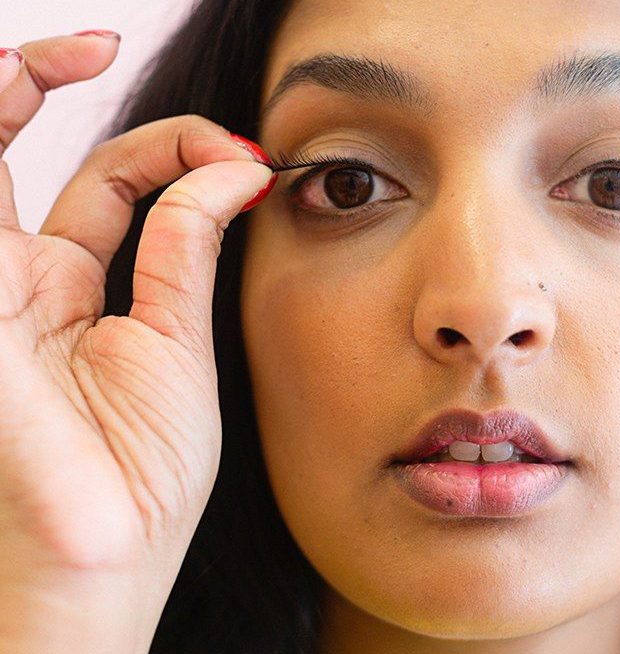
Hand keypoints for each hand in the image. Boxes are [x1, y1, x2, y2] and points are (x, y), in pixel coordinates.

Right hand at [0, 33, 273, 651]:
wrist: (95, 566)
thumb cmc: (139, 482)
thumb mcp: (180, 349)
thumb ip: (187, 254)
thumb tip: (238, 170)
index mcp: (76, 297)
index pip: (108, 187)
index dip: (163, 149)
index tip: (239, 150)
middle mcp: (17, 284)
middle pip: (22, 151)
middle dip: (46, 80)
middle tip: (100, 42)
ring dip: (8, 86)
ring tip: (72, 50)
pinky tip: (30, 87)